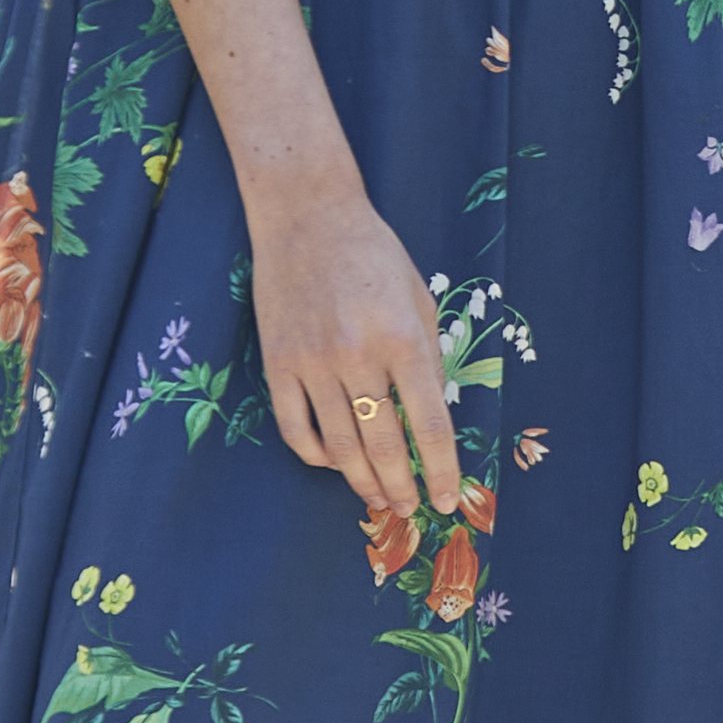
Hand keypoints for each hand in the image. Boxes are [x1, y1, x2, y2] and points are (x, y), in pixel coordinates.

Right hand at [249, 167, 471, 553]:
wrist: (307, 215)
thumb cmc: (373, 253)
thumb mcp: (418, 299)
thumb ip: (428, 359)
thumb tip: (430, 419)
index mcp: (403, 339)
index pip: (429, 425)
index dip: (440, 470)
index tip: (446, 499)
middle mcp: (358, 356)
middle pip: (383, 446)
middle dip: (402, 487)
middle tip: (411, 508)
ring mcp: (312, 362)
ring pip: (339, 447)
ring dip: (362, 482)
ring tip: (378, 497)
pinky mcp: (277, 363)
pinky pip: (296, 429)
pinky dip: (316, 455)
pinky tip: (333, 463)